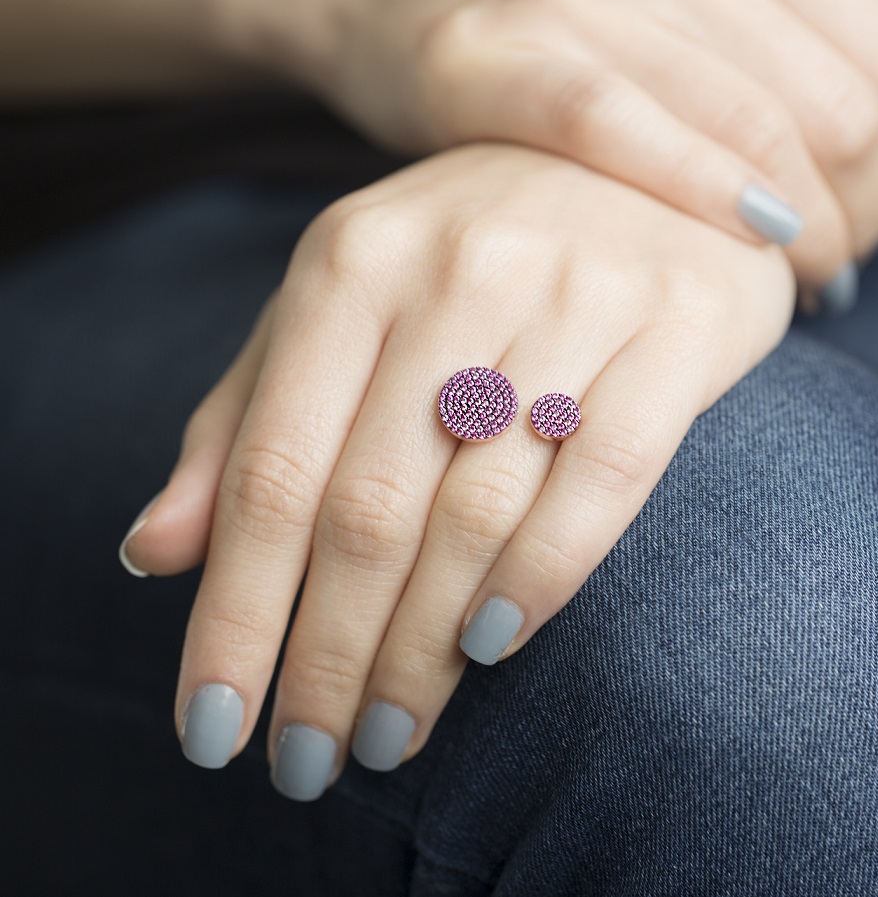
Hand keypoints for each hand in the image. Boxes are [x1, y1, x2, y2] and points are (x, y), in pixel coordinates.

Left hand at [120, 144, 792, 796]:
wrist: (640, 160)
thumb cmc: (472, 249)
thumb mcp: (343, 307)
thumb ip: (249, 415)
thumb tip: (154, 554)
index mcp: (353, 258)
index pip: (271, 468)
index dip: (235, 612)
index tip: (215, 726)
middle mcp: (458, 268)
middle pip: (368, 506)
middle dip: (325, 654)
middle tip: (308, 759)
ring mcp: (576, 291)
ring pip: (479, 506)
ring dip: (422, 643)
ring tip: (388, 729)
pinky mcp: (679, 322)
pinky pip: (607, 471)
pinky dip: (548, 570)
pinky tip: (496, 644)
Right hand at [208, 0, 877, 304]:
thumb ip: (845, 27)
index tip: (873, 230)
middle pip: (833, 108)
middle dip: (862, 216)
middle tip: (837, 274)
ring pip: (748, 130)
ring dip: (800, 234)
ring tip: (794, 288)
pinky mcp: (490, 55)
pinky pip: (619, 133)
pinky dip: (696, 196)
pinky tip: (742, 249)